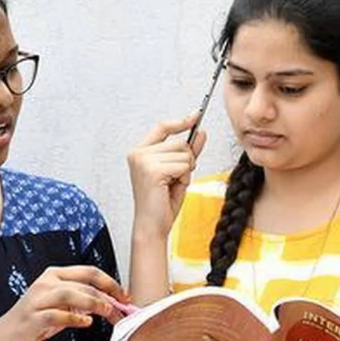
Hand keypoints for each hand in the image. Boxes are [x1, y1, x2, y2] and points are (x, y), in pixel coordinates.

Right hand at [0, 265, 130, 340]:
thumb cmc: (34, 323)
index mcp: (54, 275)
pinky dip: (75, 318)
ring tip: (107, 312)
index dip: (110, 283)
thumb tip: (112, 304)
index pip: (89, 272)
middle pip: (84, 283)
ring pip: (72, 293)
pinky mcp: (33, 317)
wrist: (4, 339)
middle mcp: (46, 283)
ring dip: (94, 303)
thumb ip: (84, 303)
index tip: (124, 296)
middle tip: (121, 309)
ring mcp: (38, 299)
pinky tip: (86, 323)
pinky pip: (57, 314)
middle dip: (107, 296)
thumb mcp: (62, 308)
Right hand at [127, 112, 207, 241]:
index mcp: (140, 152)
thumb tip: (200, 133)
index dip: (181, 121)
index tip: (196, 115)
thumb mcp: (178, 173)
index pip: (163, 127)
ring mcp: (144, 160)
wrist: (152, 225)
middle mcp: (139, 153)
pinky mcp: (153, 170)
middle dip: (186, 161)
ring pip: (184, 154)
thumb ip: (188, 152)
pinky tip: (171, 188)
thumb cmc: (161, 203)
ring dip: (185, 171)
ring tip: (171, 185)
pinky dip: (183, 177)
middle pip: (179, 142)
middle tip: (175, 179)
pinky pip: (183, 165)